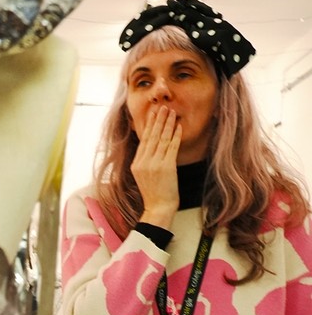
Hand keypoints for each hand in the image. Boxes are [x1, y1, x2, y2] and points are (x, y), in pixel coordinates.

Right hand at [130, 105, 179, 228]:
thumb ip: (145, 162)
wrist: (158, 207)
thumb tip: (151, 148)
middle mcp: (143, 162)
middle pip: (151, 136)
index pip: (143, 140)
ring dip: (167, 124)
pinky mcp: (166, 167)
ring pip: (161, 139)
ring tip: (171, 112)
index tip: (153, 113)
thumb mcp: (144, 176)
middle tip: (162, 106)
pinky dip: (175, 136)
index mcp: (136, 164)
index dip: (149, 125)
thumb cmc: (154, 194)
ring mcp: (154, 164)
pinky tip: (178, 127)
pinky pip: (171, 148)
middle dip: (157, 120)